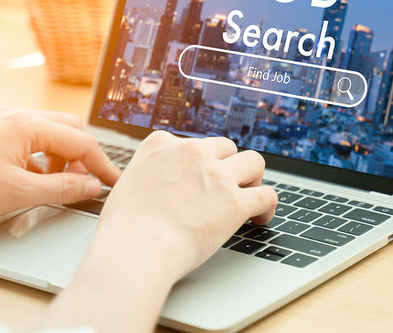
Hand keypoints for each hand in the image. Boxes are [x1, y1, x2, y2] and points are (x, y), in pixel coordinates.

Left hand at [0, 108, 120, 219]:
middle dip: (83, 156)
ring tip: (57, 183)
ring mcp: (5, 120)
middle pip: (70, 129)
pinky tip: (33, 177)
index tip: (115, 183)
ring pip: (51, 132)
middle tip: (85, 183)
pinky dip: (42, 155)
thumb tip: (92, 186)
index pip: (81, 142)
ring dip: (62, 156)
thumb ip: (63, 188)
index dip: (102, 165)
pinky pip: (31, 136)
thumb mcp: (19, 193)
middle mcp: (19, 115)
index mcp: (29, 125)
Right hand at [41, 131, 276, 332]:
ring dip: (253, 177)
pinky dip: (268, 205)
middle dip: (227, 165)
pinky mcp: (235, 201)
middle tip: (226, 186)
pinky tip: (262, 216)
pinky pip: (266, 194)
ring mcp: (216, 175)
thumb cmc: (124, 228)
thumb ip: (145, 174)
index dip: (199, 161)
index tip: (200, 175)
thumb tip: (151, 182)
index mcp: (161, 145)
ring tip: (251, 193)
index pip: (191, 142)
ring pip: (253, 161)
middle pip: (225, 147)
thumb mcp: (125, 184)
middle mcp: (191, 152)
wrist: (136, 249)